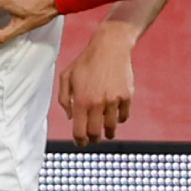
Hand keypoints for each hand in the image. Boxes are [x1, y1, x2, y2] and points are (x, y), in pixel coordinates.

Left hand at [57, 21, 137, 144]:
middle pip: (95, 133)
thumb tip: (71, 117)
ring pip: (111, 127)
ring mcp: (114, 100)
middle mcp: (97, 103)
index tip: (81, 143)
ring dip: (108, 133)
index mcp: (81, 100)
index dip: (79, 141)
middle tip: (93, 139)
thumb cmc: (86, 61)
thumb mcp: (66, 76)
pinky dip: (119, 119)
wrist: (110, 47)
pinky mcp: (126, 96)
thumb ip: (64, 99)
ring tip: (106, 133)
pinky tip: (115, 117)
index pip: (80, 131)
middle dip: (93, 139)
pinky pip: (124, 116)